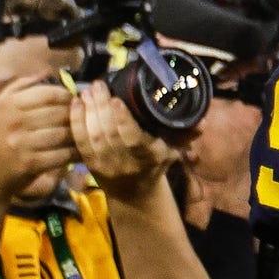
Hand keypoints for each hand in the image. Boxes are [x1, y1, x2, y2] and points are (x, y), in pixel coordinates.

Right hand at [0, 77, 77, 199]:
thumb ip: (20, 87)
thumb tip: (47, 72)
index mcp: (9, 104)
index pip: (48, 94)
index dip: (67, 96)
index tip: (74, 101)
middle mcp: (14, 122)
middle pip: (59, 113)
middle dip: (76, 116)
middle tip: (85, 118)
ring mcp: (21, 144)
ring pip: (63, 134)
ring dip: (77, 135)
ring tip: (85, 134)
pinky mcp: (30, 164)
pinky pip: (61, 155)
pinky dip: (74, 153)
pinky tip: (79, 152)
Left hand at [71, 79, 176, 196]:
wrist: (135, 193)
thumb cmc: (155, 164)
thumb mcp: (174, 150)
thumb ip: (186, 134)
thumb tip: (202, 120)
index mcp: (149, 157)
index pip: (133, 139)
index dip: (122, 120)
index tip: (117, 100)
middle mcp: (126, 163)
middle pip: (109, 134)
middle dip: (100, 107)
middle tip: (99, 85)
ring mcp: (106, 165)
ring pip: (93, 136)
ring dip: (89, 111)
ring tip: (89, 90)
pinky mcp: (90, 165)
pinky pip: (80, 142)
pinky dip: (76, 122)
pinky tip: (76, 103)